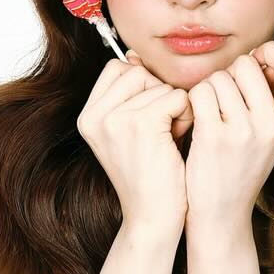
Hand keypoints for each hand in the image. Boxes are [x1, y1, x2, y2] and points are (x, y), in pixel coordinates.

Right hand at [78, 52, 190, 234]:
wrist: (153, 218)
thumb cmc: (151, 176)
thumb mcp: (132, 132)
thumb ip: (131, 96)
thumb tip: (135, 55)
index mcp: (88, 117)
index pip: (118, 69)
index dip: (143, 87)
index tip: (148, 119)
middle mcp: (95, 116)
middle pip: (137, 72)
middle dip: (158, 95)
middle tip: (160, 131)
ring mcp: (115, 119)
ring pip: (160, 85)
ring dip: (174, 109)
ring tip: (168, 140)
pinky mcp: (141, 124)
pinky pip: (175, 98)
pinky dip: (185, 116)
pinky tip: (177, 142)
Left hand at [181, 43, 273, 228]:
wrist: (221, 213)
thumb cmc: (238, 169)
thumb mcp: (268, 137)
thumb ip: (268, 99)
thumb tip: (256, 55)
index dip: (273, 53)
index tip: (256, 61)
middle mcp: (271, 124)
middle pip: (247, 64)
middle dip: (229, 73)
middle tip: (222, 97)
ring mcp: (243, 130)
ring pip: (219, 77)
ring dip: (207, 89)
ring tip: (208, 114)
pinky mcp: (214, 136)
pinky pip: (200, 93)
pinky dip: (191, 101)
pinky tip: (194, 120)